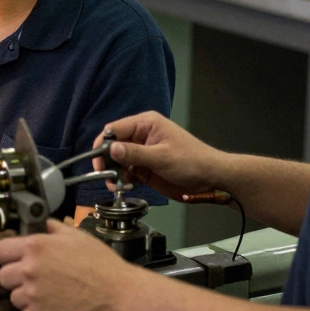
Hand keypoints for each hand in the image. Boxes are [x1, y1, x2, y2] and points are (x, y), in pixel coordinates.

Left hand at [0, 219, 137, 310]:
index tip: (9, 259)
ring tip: (47, 293)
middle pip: (2, 276)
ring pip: (14, 298)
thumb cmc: (102, 266)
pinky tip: (52, 306)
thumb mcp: (78, 236)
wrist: (118, 295)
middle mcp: (29, 270)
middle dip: (14, 277)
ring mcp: (33, 296)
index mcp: (35, 247)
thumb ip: (55, 228)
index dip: (4, 255)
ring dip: (26, 297)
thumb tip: (45, 225)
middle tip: (33, 278)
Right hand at [93, 111, 227, 201]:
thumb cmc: (191, 161)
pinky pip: (127, 171)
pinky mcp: (145, 167)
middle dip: (107, 160)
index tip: (98, 161)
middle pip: (114, 145)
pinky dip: (123, 179)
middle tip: (106, 176)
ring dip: (114, 172)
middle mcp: (141, 136)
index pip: (115, 129)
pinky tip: (125, 186)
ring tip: (116, 184)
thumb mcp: (161, 157)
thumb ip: (134, 153)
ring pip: (118, 160)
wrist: (211, 178)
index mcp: (145, 124)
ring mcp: (143, 152)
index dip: (104, 144)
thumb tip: (111, 149)